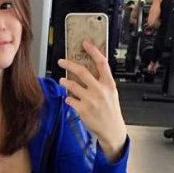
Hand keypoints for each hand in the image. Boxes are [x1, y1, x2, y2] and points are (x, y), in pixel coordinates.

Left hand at [58, 41, 126, 160]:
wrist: (112, 129)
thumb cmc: (111, 110)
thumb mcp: (112, 93)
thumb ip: (102, 81)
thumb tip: (90, 67)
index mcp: (109, 84)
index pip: (101, 62)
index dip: (93, 51)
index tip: (85, 43)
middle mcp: (100, 90)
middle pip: (82, 71)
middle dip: (69, 64)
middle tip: (61, 61)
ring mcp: (91, 100)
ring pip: (72, 85)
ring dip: (64, 82)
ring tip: (62, 81)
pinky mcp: (83, 110)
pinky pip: (70, 99)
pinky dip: (68, 98)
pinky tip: (69, 98)